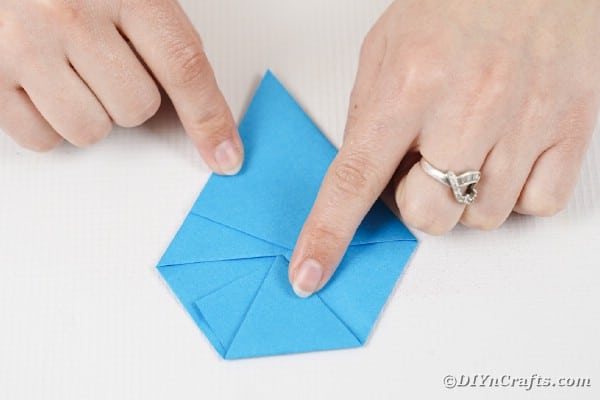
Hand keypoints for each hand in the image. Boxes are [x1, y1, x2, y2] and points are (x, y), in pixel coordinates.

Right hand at [0, 0, 242, 174]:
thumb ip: (161, 33)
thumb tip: (200, 102)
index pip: (183, 66)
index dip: (210, 118)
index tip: (226, 154)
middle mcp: (69, 14)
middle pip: (137, 109)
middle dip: (132, 97)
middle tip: (109, 63)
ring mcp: (23, 44)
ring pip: (90, 131)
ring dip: (92, 114)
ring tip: (72, 72)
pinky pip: (41, 139)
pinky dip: (50, 124)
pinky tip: (44, 85)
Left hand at [289, 0, 599, 296]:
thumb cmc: (457, 4)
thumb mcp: (387, 48)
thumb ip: (368, 117)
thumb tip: (362, 179)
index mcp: (409, 83)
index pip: (355, 180)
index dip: (328, 234)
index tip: (309, 273)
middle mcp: (468, 106)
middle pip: (427, 215)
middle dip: (417, 203)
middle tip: (425, 163)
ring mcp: (525, 119)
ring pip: (481, 219)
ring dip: (465, 197)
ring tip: (470, 145)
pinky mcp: (572, 126)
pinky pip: (537, 205)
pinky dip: (515, 193)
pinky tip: (507, 153)